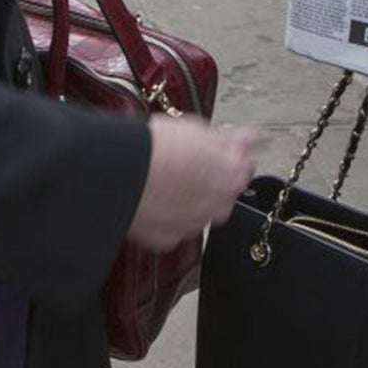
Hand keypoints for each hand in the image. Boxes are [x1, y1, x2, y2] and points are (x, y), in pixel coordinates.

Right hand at [127, 118, 258, 250]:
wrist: (123, 173)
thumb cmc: (156, 150)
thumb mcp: (198, 130)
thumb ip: (227, 140)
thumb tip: (245, 137)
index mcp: (231, 178)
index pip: (244, 166)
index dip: (234, 153)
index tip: (226, 145)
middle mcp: (217, 206)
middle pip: (223, 193)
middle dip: (214, 178)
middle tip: (192, 160)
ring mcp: (192, 225)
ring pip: (199, 211)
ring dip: (191, 197)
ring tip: (168, 177)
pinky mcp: (167, 238)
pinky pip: (174, 225)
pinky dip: (169, 214)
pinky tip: (157, 197)